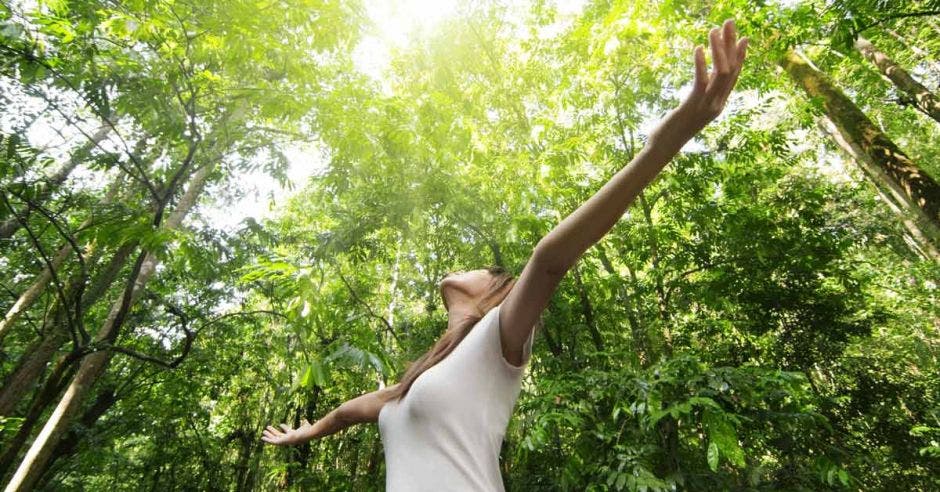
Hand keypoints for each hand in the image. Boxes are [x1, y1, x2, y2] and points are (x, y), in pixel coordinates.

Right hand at [261, 419, 312, 445]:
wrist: (306, 435)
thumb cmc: (307, 431)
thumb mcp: (306, 425)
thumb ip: (304, 423)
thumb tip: (305, 420)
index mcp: (293, 434)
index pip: (287, 431)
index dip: (284, 427)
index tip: (281, 424)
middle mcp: (288, 438)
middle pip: (279, 435)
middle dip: (273, 432)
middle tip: (268, 427)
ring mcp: (284, 440)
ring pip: (274, 438)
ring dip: (269, 435)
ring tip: (263, 431)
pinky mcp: (281, 442)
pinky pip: (272, 441)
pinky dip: (267, 440)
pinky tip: (262, 437)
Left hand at [660, 19, 747, 140]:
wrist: (664, 147)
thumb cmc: (674, 128)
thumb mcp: (692, 108)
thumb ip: (701, 95)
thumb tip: (704, 80)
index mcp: (719, 104)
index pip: (734, 76)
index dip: (740, 56)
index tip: (744, 38)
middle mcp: (717, 104)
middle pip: (730, 69)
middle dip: (731, 44)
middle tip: (730, 23)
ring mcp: (707, 105)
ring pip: (720, 72)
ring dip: (718, 49)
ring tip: (713, 31)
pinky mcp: (693, 105)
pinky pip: (701, 81)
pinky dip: (701, 63)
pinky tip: (698, 49)